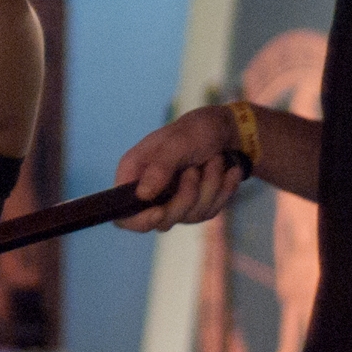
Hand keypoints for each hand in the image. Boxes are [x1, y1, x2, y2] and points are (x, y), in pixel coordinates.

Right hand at [113, 106, 248, 231]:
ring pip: (191, 216)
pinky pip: (210, 211)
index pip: (123, 214)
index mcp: (134, 174)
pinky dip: (223, 189)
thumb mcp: (178, 142)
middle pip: (162, 220)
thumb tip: (142, 195)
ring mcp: (174, 202)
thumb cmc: (197, 130)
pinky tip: (228, 171)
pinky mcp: (196, 206)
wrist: (226, 131)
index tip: (159, 211)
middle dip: (186, 196)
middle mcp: (151, 192)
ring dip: (210, 186)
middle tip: (194, 170)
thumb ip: (160, 167)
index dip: (138, 220)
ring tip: (214, 161)